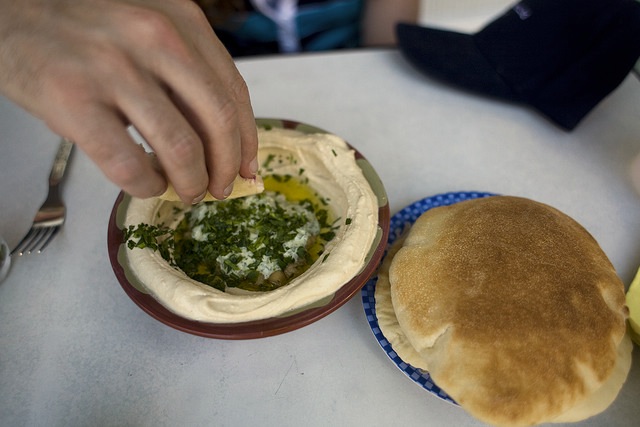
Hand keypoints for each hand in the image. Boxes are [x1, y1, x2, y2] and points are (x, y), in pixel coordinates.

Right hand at [0, 0, 257, 203]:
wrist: (9, 14)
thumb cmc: (87, 31)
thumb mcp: (149, 34)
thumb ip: (186, 77)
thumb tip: (225, 143)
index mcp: (181, 18)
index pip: (233, 92)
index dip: (247, 141)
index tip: (249, 170)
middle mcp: (154, 37)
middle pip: (217, 121)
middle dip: (226, 168)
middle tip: (220, 189)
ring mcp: (113, 67)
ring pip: (180, 148)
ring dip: (191, 183)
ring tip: (186, 192)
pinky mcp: (73, 99)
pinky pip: (129, 164)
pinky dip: (147, 186)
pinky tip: (146, 185)